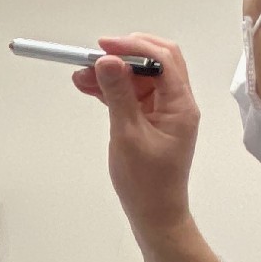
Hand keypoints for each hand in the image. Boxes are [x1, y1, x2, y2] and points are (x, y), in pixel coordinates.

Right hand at [72, 33, 200, 236]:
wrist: (155, 215)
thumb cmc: (145, 182)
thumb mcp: (127, 135)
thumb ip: (118, 95)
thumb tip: (107, 61)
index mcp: (180, 105)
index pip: (162, 59)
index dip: (132, 46)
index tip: (103, 47)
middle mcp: (177, 103)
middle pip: (154, 62)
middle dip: (121, 56)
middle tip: (91, 59)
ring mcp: (164, 112)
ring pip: (140, 78)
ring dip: (112, 73)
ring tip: (80, 76)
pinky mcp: (151, 121)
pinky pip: (133, 95)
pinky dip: (113, 89)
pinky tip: (89, 88)